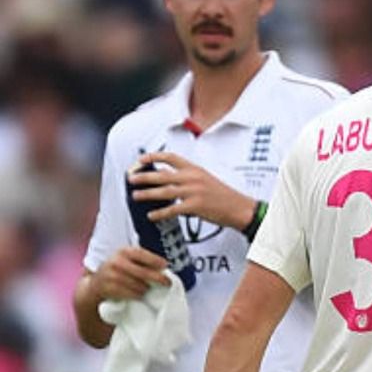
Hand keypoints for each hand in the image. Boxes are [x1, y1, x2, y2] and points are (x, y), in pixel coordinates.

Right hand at [93, 246, 169, 300]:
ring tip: (147, 288)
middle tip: (168, 283)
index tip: (165, 265)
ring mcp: (112, 276)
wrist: (96, 284)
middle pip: (143, 273)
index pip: (142, 254)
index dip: (155, 260)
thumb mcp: (126, 259)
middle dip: (158, 279)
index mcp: (123, 251)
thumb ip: (141, 261)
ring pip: (139, 285)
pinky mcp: (109, 289)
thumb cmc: (117, 270)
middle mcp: (116, 262)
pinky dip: (138, 295)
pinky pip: (131, 294)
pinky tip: (139, 294)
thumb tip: (162, 269)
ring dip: (146, 289)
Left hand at [130, 152, 254, 229]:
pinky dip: (160, 213)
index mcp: (195, 169)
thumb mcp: (205, 179)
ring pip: (164, 191)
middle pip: (162, 174)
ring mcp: (194, 192)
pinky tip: (152, 215)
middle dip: (143, 176)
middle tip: (131, 179)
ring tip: (136, 196)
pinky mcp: (195, 206)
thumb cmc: (223, 195)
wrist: (239, 208)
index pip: (170, 157)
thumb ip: (186, 177)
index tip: (141, 160)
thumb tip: (165, 177)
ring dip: (147, 194)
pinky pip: (172, 209)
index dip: (153, 157)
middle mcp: (193, 178)